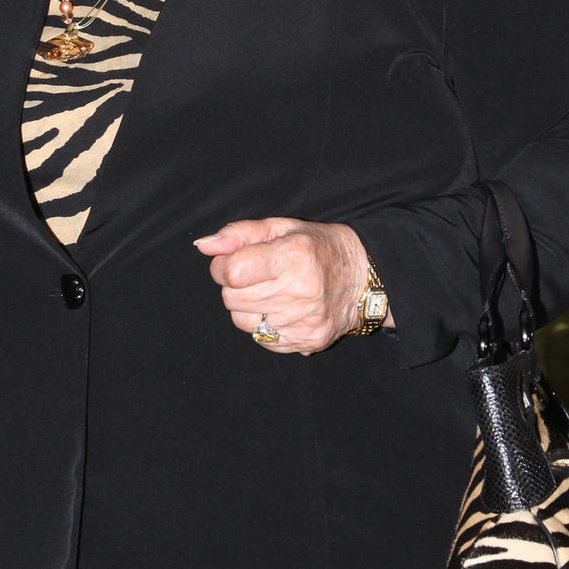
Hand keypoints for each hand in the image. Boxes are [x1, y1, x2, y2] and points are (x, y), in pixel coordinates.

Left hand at [195, 217, 391, 355]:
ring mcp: (304, 321)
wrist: (364, 278)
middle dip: (235, 285)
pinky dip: (263, 325)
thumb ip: (240, 234)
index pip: (231, 272)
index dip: (223, 265)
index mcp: (293, 256)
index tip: (235, 260)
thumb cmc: (320, 247)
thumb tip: (204, 246)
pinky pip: (261, 339)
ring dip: (246, 306)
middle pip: (232, 298)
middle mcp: (300, 291)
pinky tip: (280, 309)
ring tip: (269, 291)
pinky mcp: (306, 341)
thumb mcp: (282, 227)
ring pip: (242, 321)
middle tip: (256, 274)